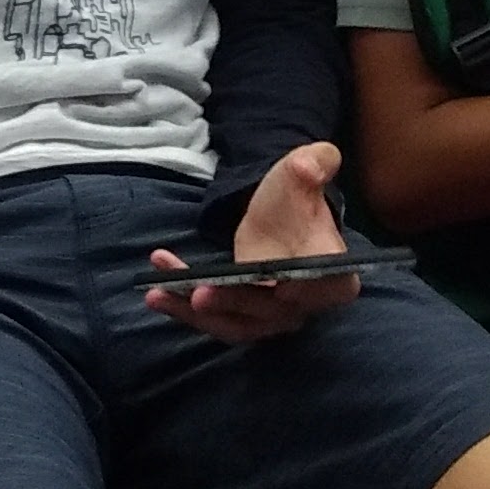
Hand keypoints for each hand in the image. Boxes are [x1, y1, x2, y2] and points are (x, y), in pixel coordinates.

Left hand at [145, 142, 361, 342]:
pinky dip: (183, 311)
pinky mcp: (242, 317)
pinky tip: (156, 291)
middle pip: (272, 312)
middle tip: (199, 293)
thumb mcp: (302, 171)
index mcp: (333, 270)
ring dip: (196, 315)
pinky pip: (214, 321)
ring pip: (236, 325)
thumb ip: (314, 164)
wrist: (275, 217)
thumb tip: (312, 163)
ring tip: (159, 294)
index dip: (307, 293)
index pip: (327, 287)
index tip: (283, 288)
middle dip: (233, 304)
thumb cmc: (293, 196)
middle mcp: (306, 302)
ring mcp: (272, 316)